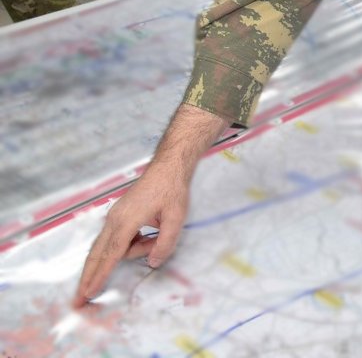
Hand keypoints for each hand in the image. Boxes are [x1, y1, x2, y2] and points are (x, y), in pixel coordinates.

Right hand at [73, 164, 190, 307]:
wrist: (167, 168)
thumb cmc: (172, 191)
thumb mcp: (176, 218)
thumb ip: (165, 244)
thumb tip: (153, 263)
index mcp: (126, 221)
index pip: (110, 255)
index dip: (100, 275)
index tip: (89, 292)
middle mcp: (114, 219)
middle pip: (97, 253)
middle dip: (88, 276)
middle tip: (79, 298)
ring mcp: (114, 216)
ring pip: (110, 245)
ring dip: (129, 251)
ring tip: (155, 239)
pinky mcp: (119, 214)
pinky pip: (116, 237)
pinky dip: (127, 244)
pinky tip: (147, 235)